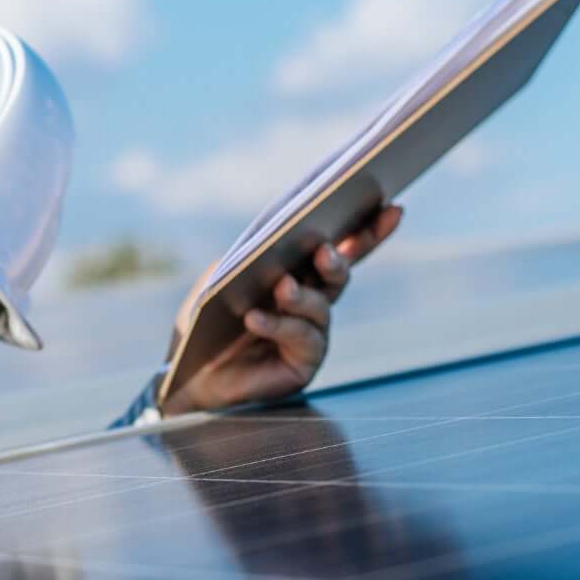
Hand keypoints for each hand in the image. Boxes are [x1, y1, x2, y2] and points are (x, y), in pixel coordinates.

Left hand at [162, 204, 402, 414]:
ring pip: (320, 307)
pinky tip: (255, 318)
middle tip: (324, 253)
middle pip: (339, 274)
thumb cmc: (206, 320)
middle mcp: (313, 302)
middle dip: (335, 262)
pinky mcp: (305, 363)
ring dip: (300, 296)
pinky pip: (301, 339)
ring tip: (281, 288)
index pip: (341, 248)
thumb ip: (251, 256)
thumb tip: (277, 240)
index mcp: (298, 273)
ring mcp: (313, 334)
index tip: (391, 207)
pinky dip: (278, 325)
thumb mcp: (222, 277)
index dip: (369, 230)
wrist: (189, 372)